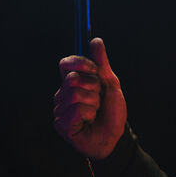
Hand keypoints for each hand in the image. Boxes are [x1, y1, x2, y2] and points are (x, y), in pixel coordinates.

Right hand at [54, 37, 126, 158]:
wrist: (115, 136)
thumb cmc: (112, 110)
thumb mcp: (110, 82)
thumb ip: (101, 62)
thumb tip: (95, 40)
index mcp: (73, 82)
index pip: (65, 63)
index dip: (81, 64)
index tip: (95, 70)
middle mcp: (63, 94)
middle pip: (72, 79)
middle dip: (93, 87)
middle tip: (98, 98)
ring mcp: (60, 110)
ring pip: (75, 95)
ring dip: (93, 103)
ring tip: (95, 111)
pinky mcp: (61, 125)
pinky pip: (75, 110)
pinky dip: (89, 114)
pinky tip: (89, 121)